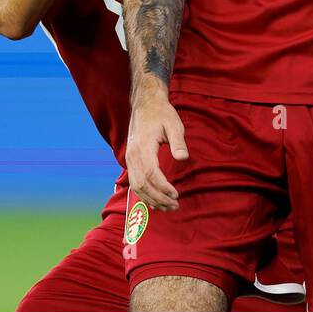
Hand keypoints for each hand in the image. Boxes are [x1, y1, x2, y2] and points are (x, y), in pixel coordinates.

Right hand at [124, 81, 187, 211]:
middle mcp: (133, 155)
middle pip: (142, 184)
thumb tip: (183, 158)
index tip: (176, 195)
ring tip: (167, 207)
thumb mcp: (174, 124)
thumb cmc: (162, 113)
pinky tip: (155, 201)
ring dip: (151, 199)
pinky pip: (134, 183)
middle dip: (159, 198)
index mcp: (143, 147)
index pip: (151, 174)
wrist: (145, 104)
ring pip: (136, 186)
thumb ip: (178, 142)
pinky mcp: (130, 160)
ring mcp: (129, 159)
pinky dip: (143, 195)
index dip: (163, 188)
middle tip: (175, 205)